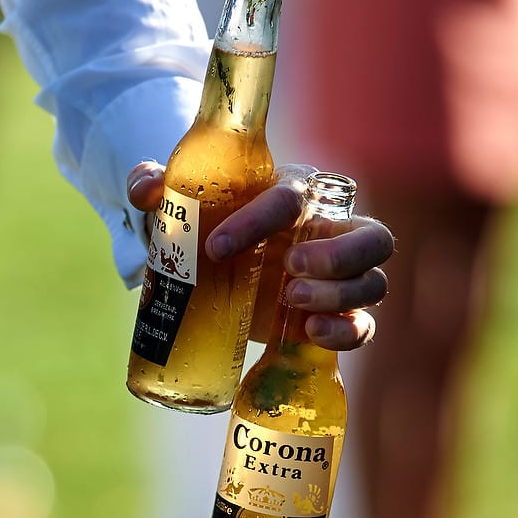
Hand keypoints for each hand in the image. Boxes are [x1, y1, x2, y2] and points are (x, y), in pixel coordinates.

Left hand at [127, 161, 391, 349]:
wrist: (216, 263)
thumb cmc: (205, 222)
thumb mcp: (177, 203)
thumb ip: (154, 184)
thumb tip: (146, 189)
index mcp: (295, 193)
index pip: (291, 197)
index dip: (257, 220)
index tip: (215, 247)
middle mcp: (329, 231)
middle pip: (370, 237)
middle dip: (337, 254)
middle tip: (288, 268)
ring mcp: (339, 277)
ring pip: (371, 282)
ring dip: (339, 294)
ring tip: (292, 301)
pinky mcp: (333, 314)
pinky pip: (363, 325)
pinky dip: (346, 332)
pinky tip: (312, 333)